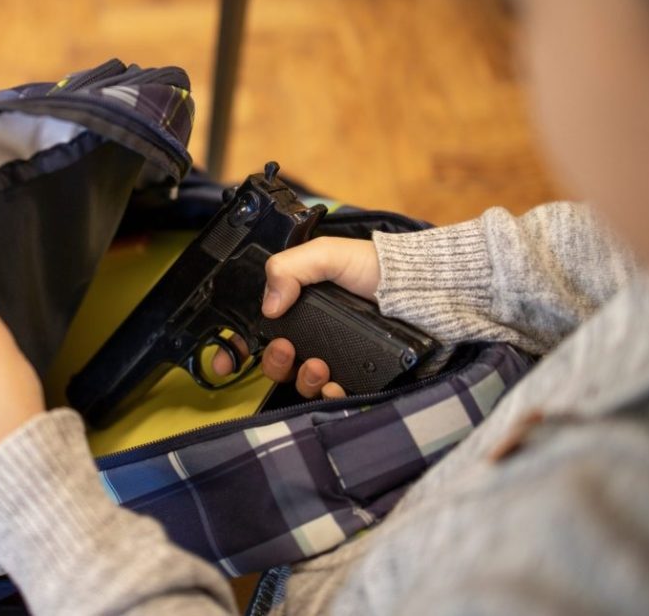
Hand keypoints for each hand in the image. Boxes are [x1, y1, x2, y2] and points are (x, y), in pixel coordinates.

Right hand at [212, 237, 380, 398]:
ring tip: (318, 365)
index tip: (224, 361)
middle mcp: (312, 332)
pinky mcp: (356, 375)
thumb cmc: (377, 268)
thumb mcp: (328, 254)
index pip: (257, 329)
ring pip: (299, 380)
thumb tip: (269, 306)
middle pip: (275, 361)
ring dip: (300, 377)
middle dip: (273, 361)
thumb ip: (291, 269)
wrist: (424, 291)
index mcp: (299, 303)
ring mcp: (334, 355)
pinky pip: (331, 394)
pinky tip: (333, 382)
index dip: (236, 347)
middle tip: (285, 350)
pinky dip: (326, 393)